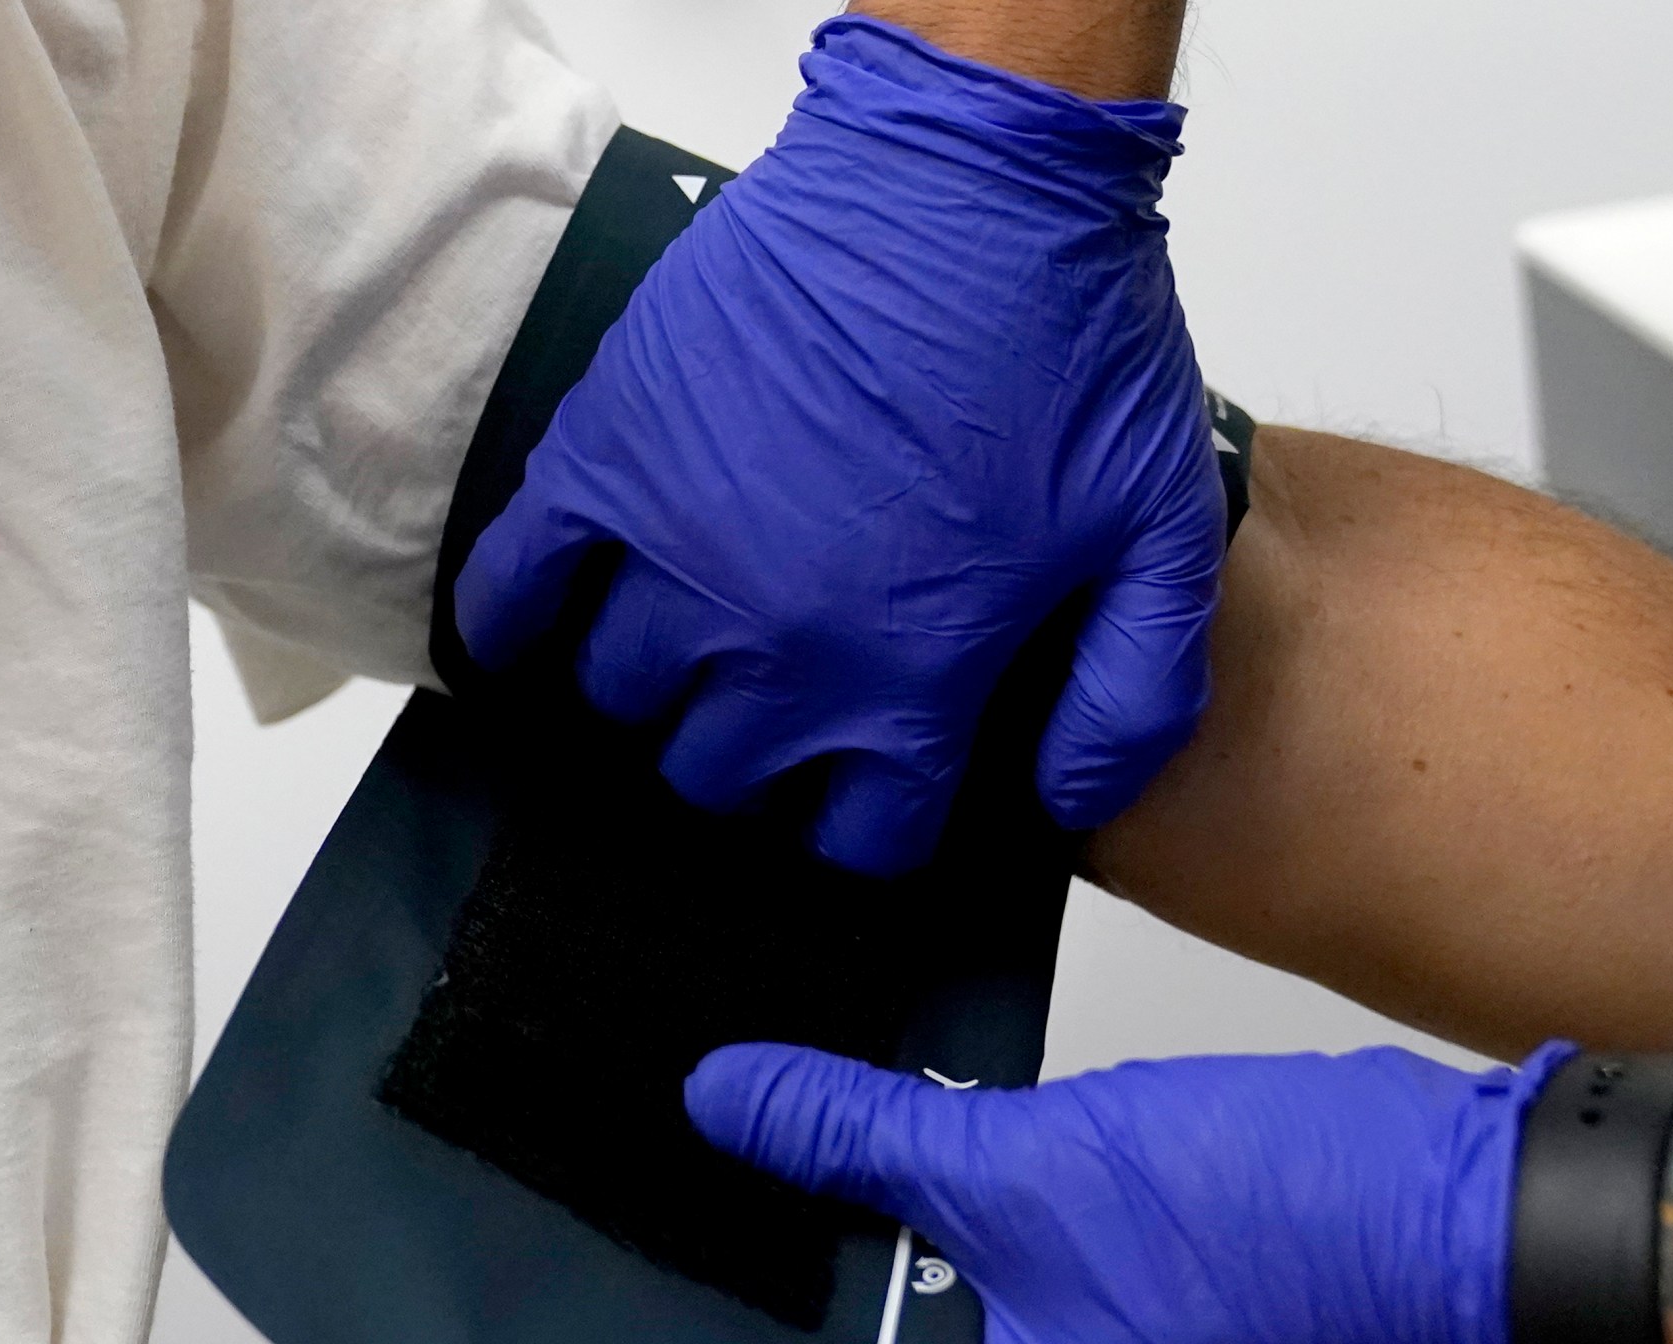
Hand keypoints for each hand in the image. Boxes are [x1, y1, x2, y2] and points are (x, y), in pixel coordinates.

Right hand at [454, 15, 1225, 875]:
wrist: (967, 179)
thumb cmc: (1068, 342)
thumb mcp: (1160, 537)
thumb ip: (1128, 701)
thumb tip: (1061, 806)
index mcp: (907, 676)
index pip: (857, 835)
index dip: (869, 815)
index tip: (873, 776)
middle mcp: (775, 641)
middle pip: (718, 771)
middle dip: (754, 749)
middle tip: (785, 688)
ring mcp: (676, 552)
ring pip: (619, 690)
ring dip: (654, 680)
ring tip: (693, 627)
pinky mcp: (608, 458)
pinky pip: (514, 584)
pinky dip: (512, 619)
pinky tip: (535, 624)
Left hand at [684, 1042, 1573, 1343]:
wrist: (1454, 1209)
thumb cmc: (1281, 1237)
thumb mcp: (1015, 1169)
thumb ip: (851, 1139)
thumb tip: (724, 1098)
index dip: (776, 1334)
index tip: (693, 1252)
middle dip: (830, 1266)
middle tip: (742, 1165)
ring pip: (947, 1313)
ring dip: (892, 1233)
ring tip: (802, 1142)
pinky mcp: (1132, 1333)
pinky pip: (1009, 1281)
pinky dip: (962, 1219)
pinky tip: (901, 1147)